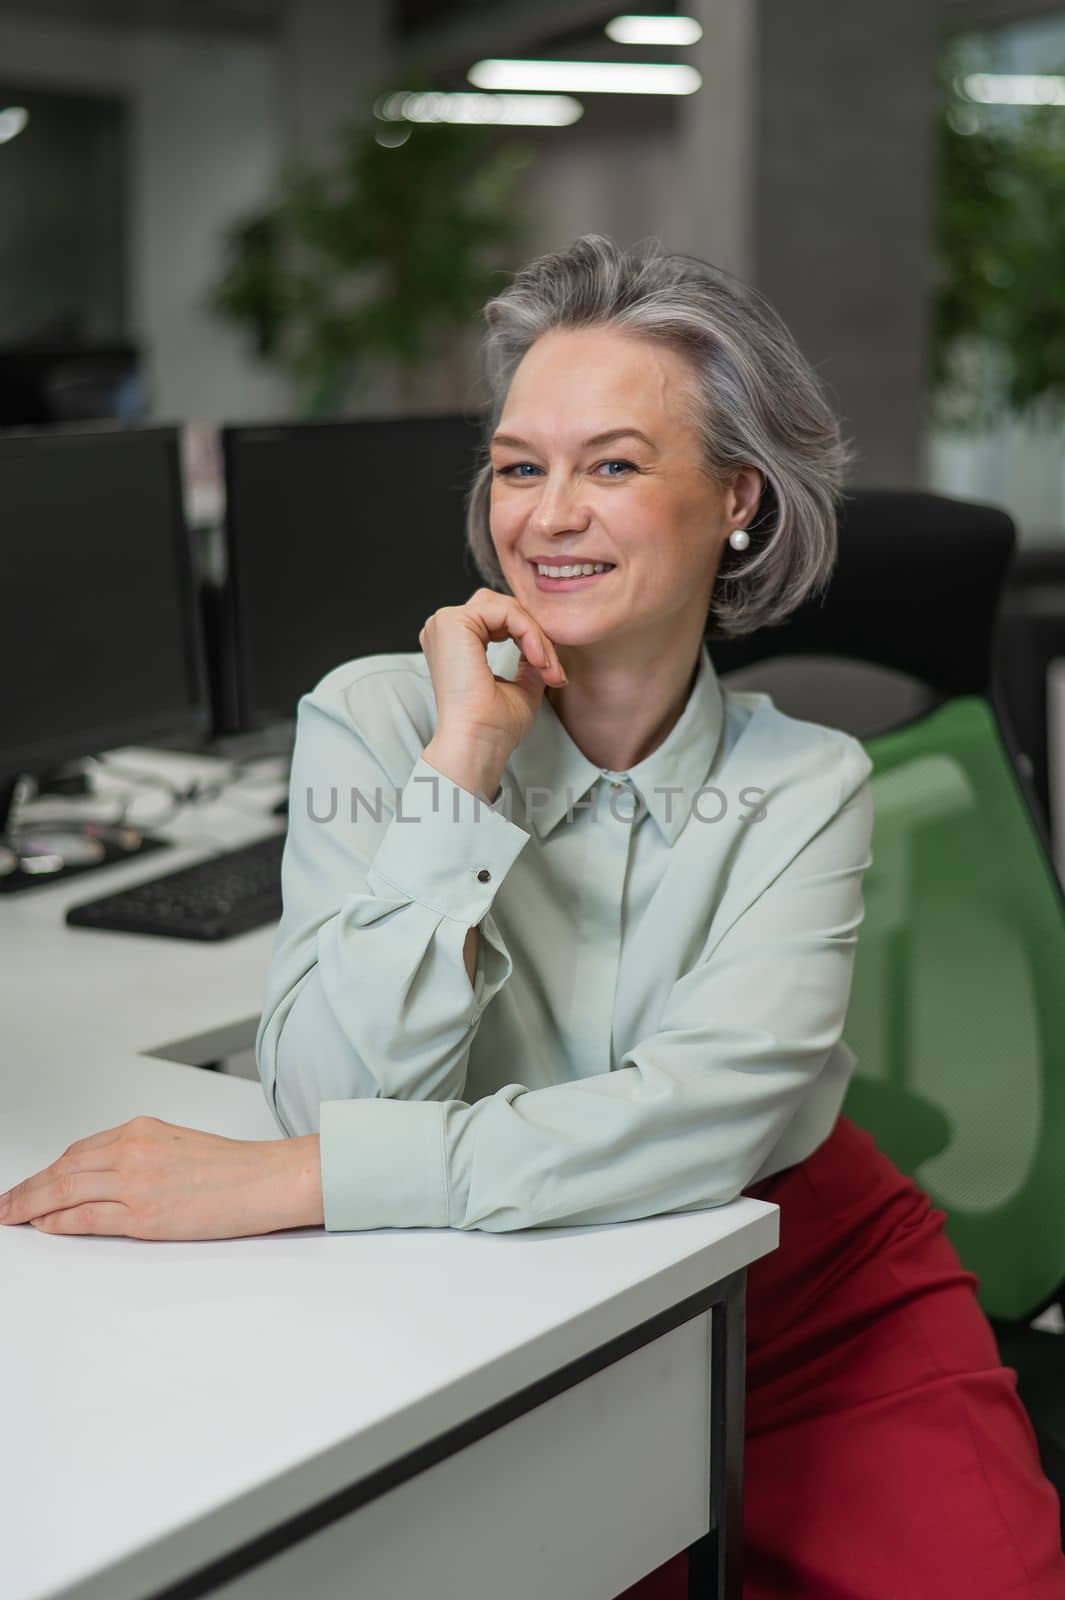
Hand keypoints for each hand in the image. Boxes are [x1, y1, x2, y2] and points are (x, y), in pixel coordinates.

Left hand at [0, 1116, 323, 1239]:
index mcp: (141, 1130)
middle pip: (62, 1170)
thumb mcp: (178, 1147)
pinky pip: (85, 1217)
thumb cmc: (233, 1169)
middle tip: (4, 1203)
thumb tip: (105, 1179)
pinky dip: (58, 1222)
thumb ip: (140, 1157)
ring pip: (64, 1191)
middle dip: (27, 1188)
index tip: (30, 1182)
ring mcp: (135, 1182)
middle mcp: (132, 1150)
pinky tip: (43, 1226)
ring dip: (30, 1204)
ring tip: (10, 1215)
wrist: (266, 1180)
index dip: (47, 1170)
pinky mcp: (143, 1215)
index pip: (78, 1151)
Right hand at [418, 588, 566, 758]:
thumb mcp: (522, 685)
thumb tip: (545, 645)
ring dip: (535, 635)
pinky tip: (537, 659)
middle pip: (503, 607)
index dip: (532, 639)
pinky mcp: (454, 622)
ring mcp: (445, 623)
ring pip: (507, 608)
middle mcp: (444, 629)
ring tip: (546, 666)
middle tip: (552, 668)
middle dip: (535, 634)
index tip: (553, 674)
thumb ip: (530, 660)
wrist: (478, 742)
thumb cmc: (493, 725)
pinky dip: (529, 632)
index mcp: (454, 642)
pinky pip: (506, 611)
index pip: (500, 620)